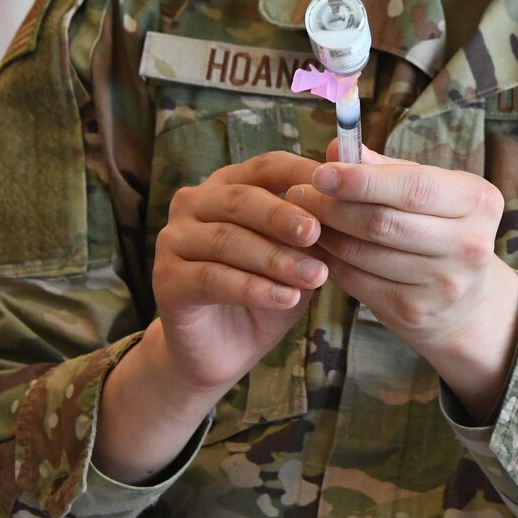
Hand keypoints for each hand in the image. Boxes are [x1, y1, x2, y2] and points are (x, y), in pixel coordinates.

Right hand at [148, 150, 329, 395]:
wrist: (223, 350)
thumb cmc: (265, 292)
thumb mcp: (297, 257)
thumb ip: (315, 229)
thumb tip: (352, 196)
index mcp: (228, 185)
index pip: (266, 166)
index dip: (301, 174)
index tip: (339, 189)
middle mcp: (194, 204)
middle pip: (241, 199)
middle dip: (283, 216)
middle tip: (317, 234)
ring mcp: (174, 240)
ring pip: (227, 239)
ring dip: (274, 258)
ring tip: (313, 276)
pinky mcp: (165, 280)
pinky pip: (211, 279)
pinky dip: (252, 288)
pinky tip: (285, 298)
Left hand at [287, 145, 517, 422]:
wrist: (465, 299)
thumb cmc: (439, 226)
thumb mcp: (426, 190)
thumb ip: (383, 168)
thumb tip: (335, 147)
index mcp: (477, 201)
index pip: (413, 188)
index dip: (361, 181)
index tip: (321, 172)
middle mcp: (469, 244)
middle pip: (383, 222)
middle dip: (332, 206)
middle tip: (299, 193)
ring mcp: (444, 284)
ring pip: (364, 253)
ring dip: (325, 233)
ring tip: (302, 218)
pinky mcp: (415, 312)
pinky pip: (357, 281)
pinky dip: (330, 261)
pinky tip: (317, 247)